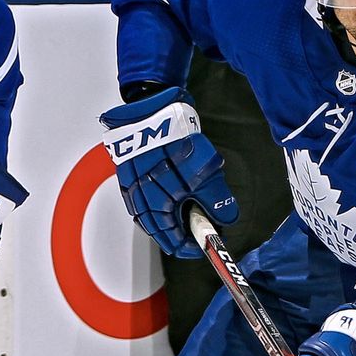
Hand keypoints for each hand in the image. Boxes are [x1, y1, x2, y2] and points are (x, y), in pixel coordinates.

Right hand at [101, 87, 237, 257]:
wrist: (153, 108)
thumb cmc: (177, 141)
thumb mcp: (206, 175)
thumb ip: (217, 202)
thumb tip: (226, 220)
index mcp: (156, 207)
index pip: (173, 242)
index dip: (192, 246)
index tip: (208, 242)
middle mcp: (139, 202)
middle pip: (160, 232)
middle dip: (182, 234)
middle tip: (201, 229)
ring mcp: (131, 187)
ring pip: (150, 217)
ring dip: (170, 220)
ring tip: (189, 214)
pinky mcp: (128, 173)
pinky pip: (142, 200)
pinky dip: (158, 205)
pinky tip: (170, 198)